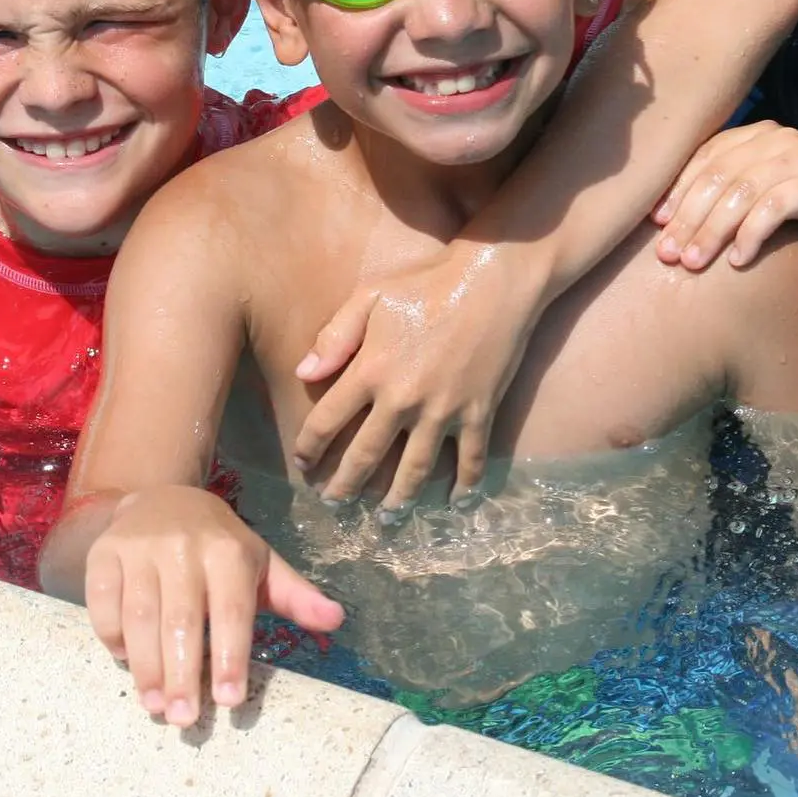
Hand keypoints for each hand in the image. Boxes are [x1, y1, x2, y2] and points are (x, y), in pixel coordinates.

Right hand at [84, 485, 343, 726]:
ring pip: (141, 616)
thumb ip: (295, 595)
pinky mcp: (104, 554)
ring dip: (147, 667)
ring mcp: (141, 548)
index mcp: (229, 550)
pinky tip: (125, 660)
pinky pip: (103, 604)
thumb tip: (337, 620)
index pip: (231, 610)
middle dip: (184, 674)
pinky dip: (112, 636)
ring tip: (156, 706)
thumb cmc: (218, 544)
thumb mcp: (260, 562)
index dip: (231, 656)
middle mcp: (184, 546)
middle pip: (183, 619)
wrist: (162, 496)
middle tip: (186, 720)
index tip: (231, 700)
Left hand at [292, 243, 541, 510]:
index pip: (327, 422)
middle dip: (345, 486)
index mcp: (371, 371)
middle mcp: (403, 400)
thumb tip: (304, 373)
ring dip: (397, 499)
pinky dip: (462, 485)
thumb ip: (336, 335)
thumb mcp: (371, 296)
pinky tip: (453, 501)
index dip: (310, 449)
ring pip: (414, 470)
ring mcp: (443, 411)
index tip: (304, 465)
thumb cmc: (428, 283)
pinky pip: (469, 460)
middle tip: (334, 504)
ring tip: (385, 516)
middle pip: (366, 456)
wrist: (493, 280)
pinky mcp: (479, 413)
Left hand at [652, 121, 797, 270]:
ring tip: (693, 263)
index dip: (678, 189)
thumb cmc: (793, 225)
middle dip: (689, 216)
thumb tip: (659, 218)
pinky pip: (774, 207)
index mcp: (756, 133)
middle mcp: (779, 136)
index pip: (707, 156)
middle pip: (720, 175)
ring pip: (742, 192)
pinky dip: (750, 235)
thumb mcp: (751, 203)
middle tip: (669, 254)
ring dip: (712, 231)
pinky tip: (737, 262)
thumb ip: (719, 195)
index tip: (657, 224)